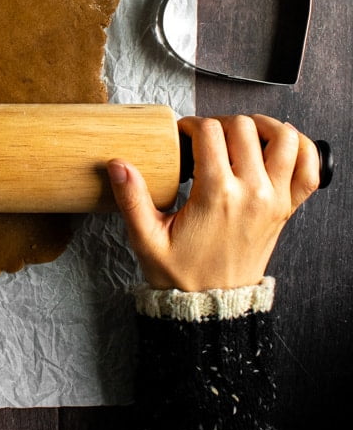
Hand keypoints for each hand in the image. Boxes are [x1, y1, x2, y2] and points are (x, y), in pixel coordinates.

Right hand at [107, 113, 320, 290]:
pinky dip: (302, 151)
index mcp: (216, 194)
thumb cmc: (182, 274)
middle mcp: (251, 192)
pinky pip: (310, 170)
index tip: (183, 135)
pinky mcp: (287, 209)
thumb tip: (118, 165)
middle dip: (220, 123)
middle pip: (243, 127)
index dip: (191, 125)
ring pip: (285, 139)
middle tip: (205, 137)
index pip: (209, 132)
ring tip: (242, 134)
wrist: (213, 305)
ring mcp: (275, 199)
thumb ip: (131, 199)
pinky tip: (279, 149)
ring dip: (264, 127)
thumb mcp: (146, 239)